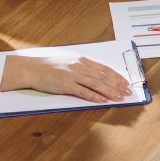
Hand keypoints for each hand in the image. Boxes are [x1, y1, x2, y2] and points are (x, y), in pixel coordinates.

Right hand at [2, 54, 132, 101]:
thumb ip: (81, 66)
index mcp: (81, 60)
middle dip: (117, 85)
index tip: (125, 81)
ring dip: (110, 91)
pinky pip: (85, 92)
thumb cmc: (48, 66)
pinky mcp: (67, 85)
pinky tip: (104, 100)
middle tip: (127, 91)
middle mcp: (79, 66)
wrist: (32, 69)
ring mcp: (73, 76)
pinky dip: (96, 96)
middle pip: (103, 76)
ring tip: (120, 97)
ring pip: (97, 84)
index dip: (116, 75)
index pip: (103, 68)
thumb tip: (95, 73)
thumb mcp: (67, 61)